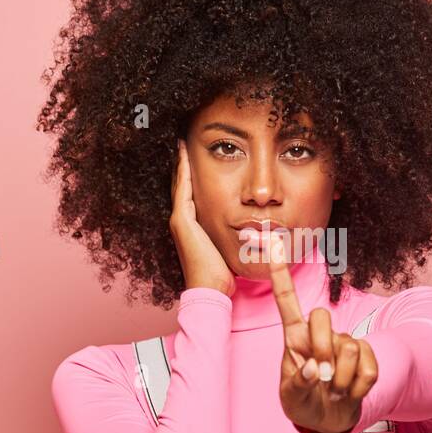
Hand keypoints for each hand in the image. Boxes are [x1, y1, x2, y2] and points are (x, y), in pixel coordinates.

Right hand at [170, 140, 234, 296]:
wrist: (209, 288)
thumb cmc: (221, 273)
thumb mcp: (227, 246)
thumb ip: (234, 234)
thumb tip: (252, 227)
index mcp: (191, 225)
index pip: (190, 194)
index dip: (191, 176)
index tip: (194, 157)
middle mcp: (182, 220)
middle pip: (181, 186)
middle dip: (183, 165)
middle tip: (184, 144)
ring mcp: (179, 220)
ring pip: (179, 184)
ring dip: (180, 163)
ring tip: (182, 144)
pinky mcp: (181, 221)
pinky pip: (182, 190)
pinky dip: (182, 171)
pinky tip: (184, 155)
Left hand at [268, 231, 378, 432]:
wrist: (329, 420)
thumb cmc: (303, 404)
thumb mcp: (291, 398)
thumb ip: (298, 384)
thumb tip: (315, 369)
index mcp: (294, 338)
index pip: (287, 301)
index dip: (281, 274)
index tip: (275, 243)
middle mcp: (320, 334)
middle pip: (322, 316)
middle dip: (323, 347)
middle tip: (323, 378)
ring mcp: (345, 343)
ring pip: (349, 347)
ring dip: (342, 379)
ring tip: (334, 391)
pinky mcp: (367, 357)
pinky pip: (369, 368)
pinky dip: (358, 388)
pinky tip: (350, 393)